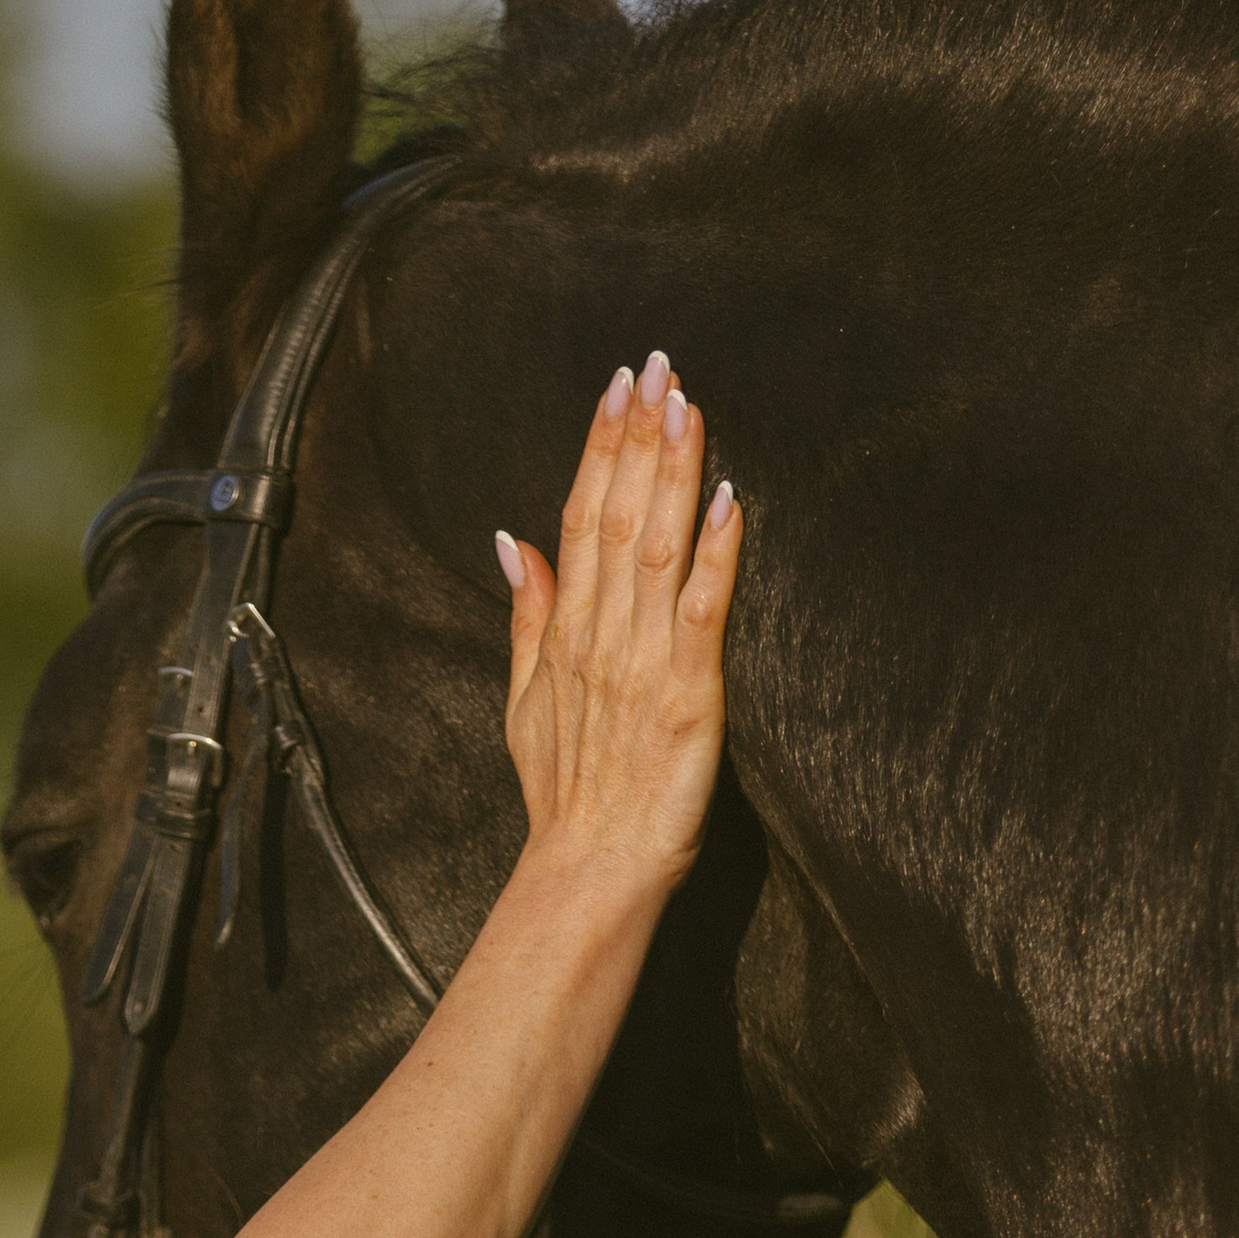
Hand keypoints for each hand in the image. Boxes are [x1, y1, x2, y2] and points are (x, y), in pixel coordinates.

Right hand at [495, 348, 741, 896]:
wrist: (587, 872)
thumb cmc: (567, 796)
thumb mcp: (525, 701)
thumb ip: (523, 615)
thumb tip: (508, 541)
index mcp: (565, 633)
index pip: (578, 520)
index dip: (600, 448)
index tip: (618, 386)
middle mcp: (598, 637)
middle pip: (615, 518)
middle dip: (638, 438)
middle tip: (658, 365)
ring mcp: (640, 665)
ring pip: (654, 549)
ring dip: (673, 475)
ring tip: (688, 406)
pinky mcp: (686, 698)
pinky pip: (700, 615)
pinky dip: (714, 558)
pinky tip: (729, 503)